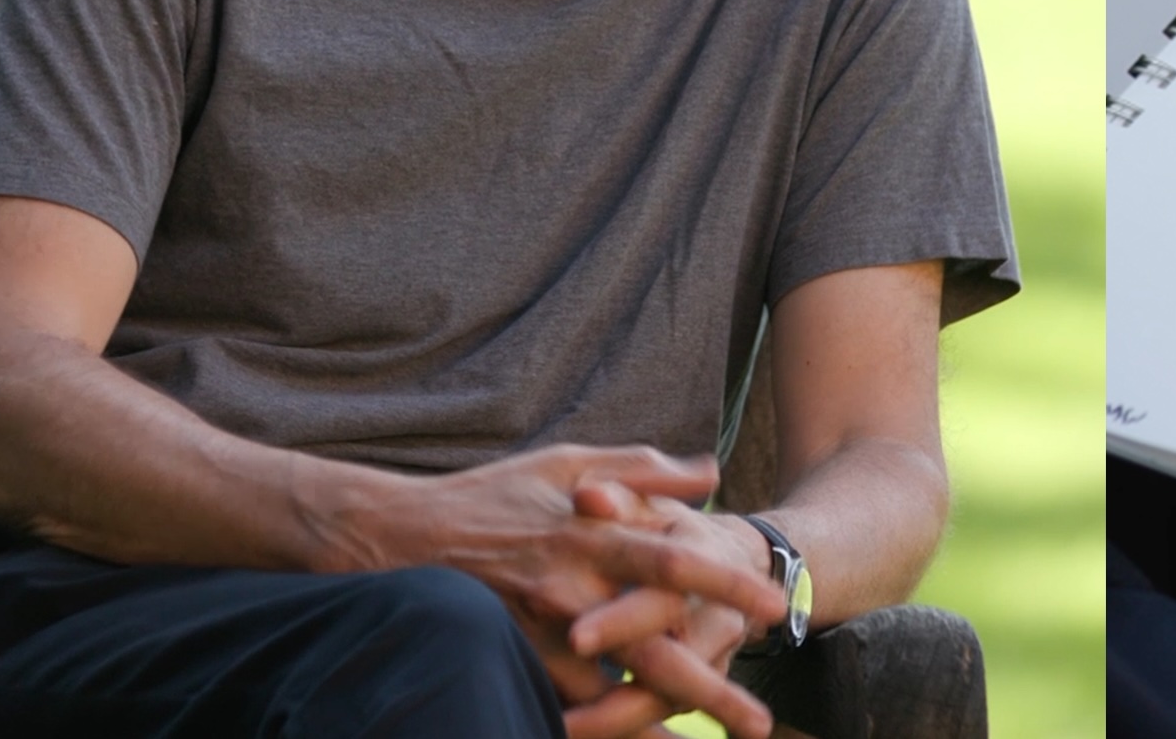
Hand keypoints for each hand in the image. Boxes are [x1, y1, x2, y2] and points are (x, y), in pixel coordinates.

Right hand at [349, 443, 784, 738]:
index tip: (775, 605)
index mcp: (596, 534)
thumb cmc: (493, 494)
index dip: (729, 586)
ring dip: (659, 726)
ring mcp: (541, 632)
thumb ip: (643, 469)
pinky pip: (566, 708)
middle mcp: (575, 587)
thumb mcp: (569, 463)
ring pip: (612, 694)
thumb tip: (710, 472)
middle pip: (656, 648)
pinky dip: (600, 731)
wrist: (400, 534)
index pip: (677, 561)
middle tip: (758, 722)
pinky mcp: (514, 660)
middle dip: (712, 689)